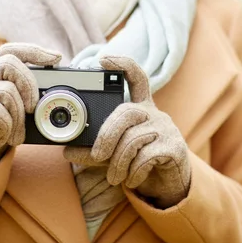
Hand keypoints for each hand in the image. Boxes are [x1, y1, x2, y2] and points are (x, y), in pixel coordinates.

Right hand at [0, 43, 61, 172]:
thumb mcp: (13, 103)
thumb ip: (24, 91)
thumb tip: (54, 90)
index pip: (10, 50)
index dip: (33, 51)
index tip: (57, 57)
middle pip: (9, 64)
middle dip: (29, 86)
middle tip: (33, 108)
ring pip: (7, 91)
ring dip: (19, 117)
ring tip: (16, 132)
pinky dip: (7, 129)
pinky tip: (1, 137)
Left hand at [64, 56, 190, 208]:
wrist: (169, 183)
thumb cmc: (138, 161)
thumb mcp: (113, 154)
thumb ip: (93, 150)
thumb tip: (66, 151)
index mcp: (139, 107)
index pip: (135, 77)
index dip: (122, 64)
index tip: (104, 58)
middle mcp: (153, 113)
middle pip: (126, 112)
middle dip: (107, 135)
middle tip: (97, 156)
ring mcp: (166, 128)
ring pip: (134, 138)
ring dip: (118, 161)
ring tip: (113, 177)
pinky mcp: (174, 147)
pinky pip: (146, 157)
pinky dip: (133, 172)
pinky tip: (132, 179)